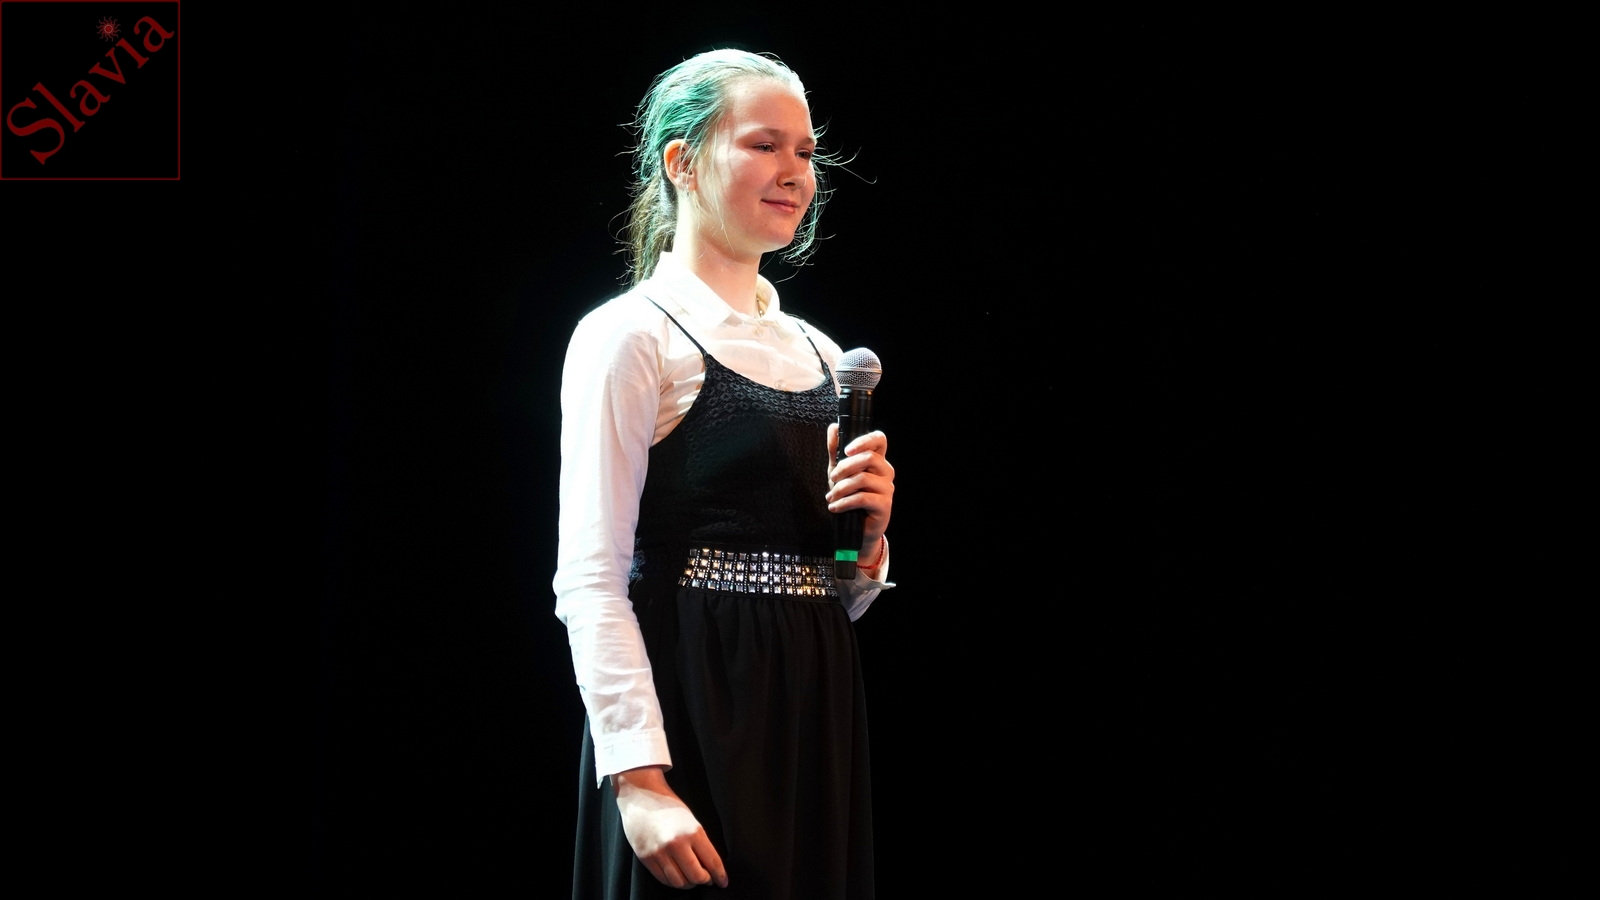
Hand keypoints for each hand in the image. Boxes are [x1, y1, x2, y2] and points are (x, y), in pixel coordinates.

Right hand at [612, 766, 728, 889]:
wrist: (640, 796)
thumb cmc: (667, 806)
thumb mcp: (691, 820)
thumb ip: (700, 842)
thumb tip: (710, 865)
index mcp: (692, 832)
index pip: (712, 862)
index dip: (720, 875)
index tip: (723, 882)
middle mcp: (676, 844)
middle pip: (696, 877)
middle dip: (705, 880)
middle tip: (706, 878)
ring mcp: (660, 852)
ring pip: (680, 882)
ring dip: (689, 883)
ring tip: (691, 877)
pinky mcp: (646, 858)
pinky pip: (663, 879)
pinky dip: (673, 881)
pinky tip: (677, 875)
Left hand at [826, 423, 894, 554]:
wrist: (855, 528)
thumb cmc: (850, 496)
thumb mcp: (838, 472)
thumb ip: (835, 451)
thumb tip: (833, 427)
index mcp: (877, 460)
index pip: (879, 439)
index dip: (864, 440)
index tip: (847, 450)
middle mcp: (886, 471)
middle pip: (869, 458)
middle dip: (845, 467)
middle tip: (832, 478)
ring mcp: (887, 488)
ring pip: (863, 479)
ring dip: (841, 488)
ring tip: (831, 497)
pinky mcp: (884, 505)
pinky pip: (862, 498)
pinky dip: (844, 502)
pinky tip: (835, 507)